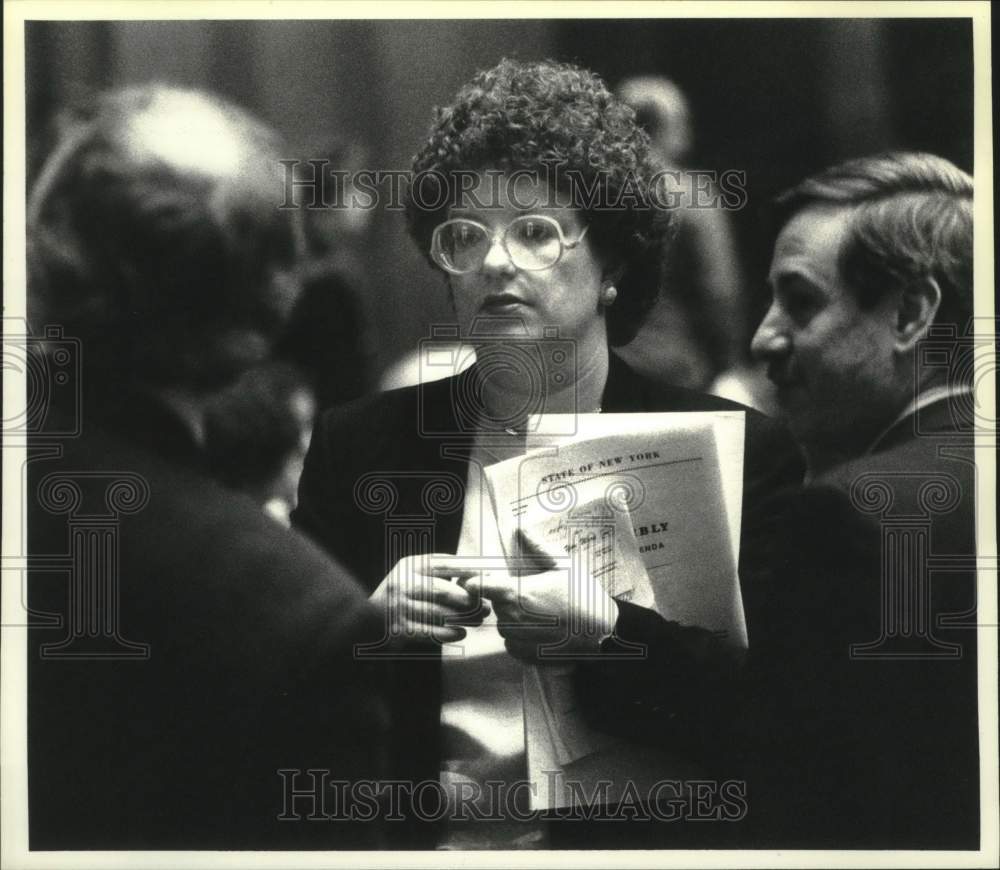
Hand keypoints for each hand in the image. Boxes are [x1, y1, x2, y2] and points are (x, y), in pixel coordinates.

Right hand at [370, 555, 490, 643]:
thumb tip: (479, 572)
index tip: (487, 579)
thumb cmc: (402, 594)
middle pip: (443, 590)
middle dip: (468, 600)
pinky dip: (450, 633)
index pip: (443, 564)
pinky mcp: (400, 629)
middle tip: (485, 607)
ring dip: (463, 619)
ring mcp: (399, 607)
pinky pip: (431, 632)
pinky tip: (461, 632)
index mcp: (409, 565)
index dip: (468, 571)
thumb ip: (440, 570)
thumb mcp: (415, 573)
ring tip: (477, 620)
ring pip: (439, 613)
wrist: (367, 621)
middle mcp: (402, 583)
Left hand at [478, 561, 618, 661]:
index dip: (474, 583)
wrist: (602, 632)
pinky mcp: (524, 654)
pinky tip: (544, 630)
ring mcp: (517, 638)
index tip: (478, 581)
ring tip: (543, 614)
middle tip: (535, 596)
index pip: (477, 587)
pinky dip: (522, 637)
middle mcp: (511, 617)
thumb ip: (538, 547)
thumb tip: (520, 529)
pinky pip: (513, 643)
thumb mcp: (564, 565)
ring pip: (505, 624)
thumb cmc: (583, 596)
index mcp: (516, 593)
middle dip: (508, 599)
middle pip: (495, 604)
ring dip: (516, 619)